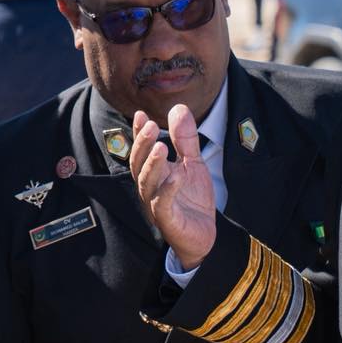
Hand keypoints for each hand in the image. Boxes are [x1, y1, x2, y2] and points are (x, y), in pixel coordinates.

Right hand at [130, 106, 216, 270]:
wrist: (203, 234)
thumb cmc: (193, 200)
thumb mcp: (194, 163)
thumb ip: (185, 139)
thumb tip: (177, 108)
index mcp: (155, 172)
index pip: (142, 150)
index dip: (139, 133)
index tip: (140, 114)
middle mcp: (150, 187)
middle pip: (138, 164)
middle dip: (142, 145)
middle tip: (150, 125)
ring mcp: (156, 203)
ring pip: (147, 182)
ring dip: (152, 164)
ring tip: (161, 145)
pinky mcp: (167, 220)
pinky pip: (163, 203)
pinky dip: (169, 189)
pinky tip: (178, 174)